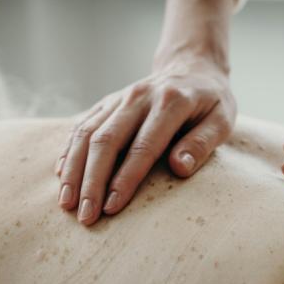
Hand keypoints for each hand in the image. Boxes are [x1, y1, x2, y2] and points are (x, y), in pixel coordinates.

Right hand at [56, 57, 235, 224]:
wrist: (190, 67)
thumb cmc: (210, 102)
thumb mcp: (222, 120)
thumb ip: (202, 143)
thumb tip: (180, 168)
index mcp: (170, 102)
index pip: (143, 146)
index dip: (126, 178)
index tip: (112, 207)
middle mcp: (138, 97)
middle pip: (106, 141)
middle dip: (92, 182)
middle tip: (85, 216)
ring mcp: (118, 99)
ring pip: (86, 133)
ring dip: (73, 170)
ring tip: (67, 204)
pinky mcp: (106, 103)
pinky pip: (80, 126)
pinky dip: (68, 151)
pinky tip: (61, 176)